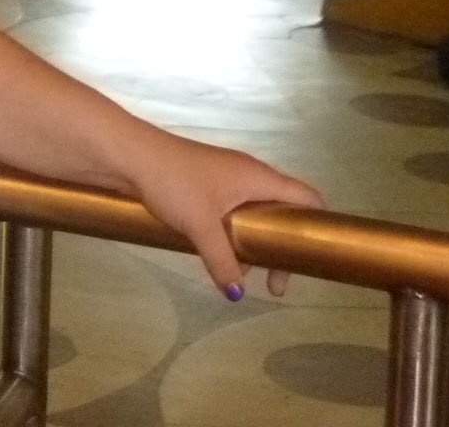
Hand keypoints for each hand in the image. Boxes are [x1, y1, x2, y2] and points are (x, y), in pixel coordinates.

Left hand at [125, 130, 324, 299]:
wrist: (129, 155)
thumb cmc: (173, 183)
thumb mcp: (201, 226)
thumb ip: (222, 260)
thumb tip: (236, 293)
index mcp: (258, 178)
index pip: (307, 198)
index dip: (318, 226)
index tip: (311, 260)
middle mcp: (248, 175)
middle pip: (283, 212)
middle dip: (282, 247)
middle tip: (274, 282)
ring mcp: (226, 179)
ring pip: (255, 215)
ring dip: (254, 244)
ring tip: (243, 274)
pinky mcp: (206, 185)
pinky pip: (233, 213)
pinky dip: (233, 234)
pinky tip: (217, 256)